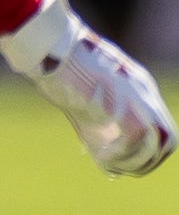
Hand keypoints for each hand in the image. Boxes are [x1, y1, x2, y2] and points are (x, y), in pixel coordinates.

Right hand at [0, 0, 173, 176]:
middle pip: (168, 140)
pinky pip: (136, 139)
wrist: (49, 46)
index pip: (160, 130)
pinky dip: (121, 154)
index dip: (144, 153)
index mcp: (139, 88)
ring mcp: (137, 97)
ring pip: (159, 143)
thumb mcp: (84, 101)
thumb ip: (99, 128)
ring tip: (110, 163)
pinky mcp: (123, 102)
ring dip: (136, 162)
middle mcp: (145, 92)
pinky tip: (102, 155)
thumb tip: (107, 164)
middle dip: (146, 162)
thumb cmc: (57, 69)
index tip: (119, 161)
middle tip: (120, 168)